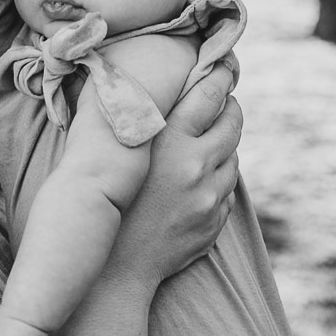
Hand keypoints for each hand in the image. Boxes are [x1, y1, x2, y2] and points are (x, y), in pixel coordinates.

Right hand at [106, 61, 241, 292]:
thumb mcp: (114, 151)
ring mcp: (210, 197)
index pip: (210, 94)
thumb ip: (129, 115)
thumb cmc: (102, 200)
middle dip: (229, 107)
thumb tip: (125, 80)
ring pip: (233, 156)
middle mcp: (197, 165)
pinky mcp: (215, 222)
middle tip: (222, 99)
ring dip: (223, 144)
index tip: (221, 66)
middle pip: (232, 122)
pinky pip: (228, 189)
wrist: (115, 269)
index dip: (220, 76)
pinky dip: (218, 178)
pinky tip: (199, 178)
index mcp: (171, 142)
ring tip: (206, 140)